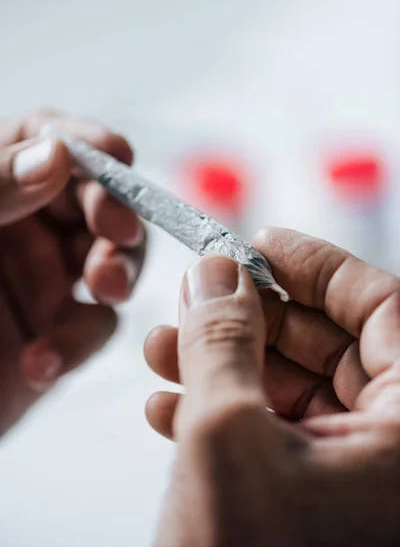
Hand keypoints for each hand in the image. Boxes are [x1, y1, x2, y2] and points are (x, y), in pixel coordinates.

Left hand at [0, 109, 144, 434]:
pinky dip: (77, 344)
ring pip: (113, 259)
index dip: (89, 142)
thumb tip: (58, 153)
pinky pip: (93, 328)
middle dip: (114, 212)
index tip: (116, 156)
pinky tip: (39, 363)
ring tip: (106, 288)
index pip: (46, 140)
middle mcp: (25, 223)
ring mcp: (43, 277)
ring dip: (118, 271)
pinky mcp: (56, 331)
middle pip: (94, 199)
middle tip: (120, 233)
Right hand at [145, 229, 399, 545]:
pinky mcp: (315, 502)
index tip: (261, 244)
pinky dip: (222, 410)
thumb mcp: (225, 438)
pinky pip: (275, 432)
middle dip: (251, 317)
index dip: (319, 266)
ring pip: (293, 388)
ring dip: (223, 362)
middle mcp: (397, 450)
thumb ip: (220, 340)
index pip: (385, 308)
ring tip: (163, 347)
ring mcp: (356, 479)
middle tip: (198, 296)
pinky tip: (171, 405)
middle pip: (330, 345)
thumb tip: (213, 274)